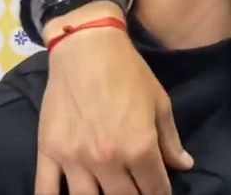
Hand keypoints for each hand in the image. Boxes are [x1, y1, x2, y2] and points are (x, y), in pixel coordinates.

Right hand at [34, 1, 192, 194]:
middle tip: (136, 190)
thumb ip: (170, 140)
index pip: (154, 189)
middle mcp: (108, 160)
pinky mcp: (49, 152)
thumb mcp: (159, 103)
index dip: (160, 194)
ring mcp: (75, 159)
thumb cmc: (129, 73)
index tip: (158, 191)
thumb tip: (184, 166)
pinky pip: (46, 191)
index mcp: (140, 148)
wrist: (87, 49)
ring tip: (109, 190)